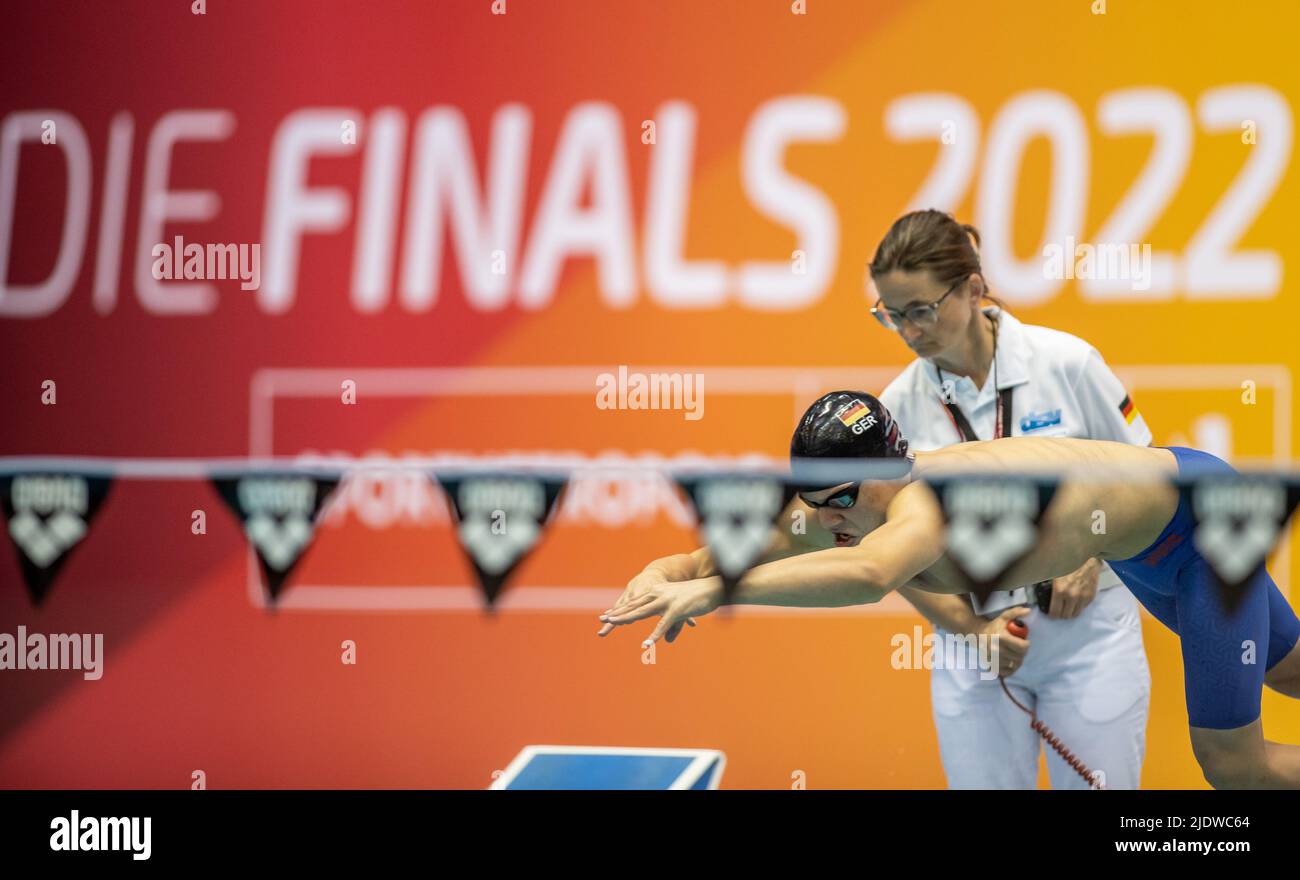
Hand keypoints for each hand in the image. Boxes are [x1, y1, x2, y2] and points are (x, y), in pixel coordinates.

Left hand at [598, 577, 722, 645]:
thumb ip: (673, 627)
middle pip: (634, 606)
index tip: (608, 614)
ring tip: (613, 624)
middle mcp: (659, 595)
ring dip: (627, 618)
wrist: (713, 589)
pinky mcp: (676, 611)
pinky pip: (663, 626)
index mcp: (658, 593)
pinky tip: (645, 644)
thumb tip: (667, 641)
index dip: (621, 609)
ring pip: (642, 612)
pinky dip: (653, 636)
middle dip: (618, 613)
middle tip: (603, 619)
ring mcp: (666, 602)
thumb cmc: (697, 599)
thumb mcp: (681, 613)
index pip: (636, 602)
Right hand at [980, 608, 1029, 676]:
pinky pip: (1008, 672)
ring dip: (1017, 659)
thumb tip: (1028, 610)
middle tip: (1019, 647)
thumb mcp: (1004, 617)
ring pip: (1015, 664)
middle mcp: (996, 650)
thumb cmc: (994, 626)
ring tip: (1014, 652)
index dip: (1026, 644)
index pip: (1022, 647)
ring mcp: (994, 659)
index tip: (1024, 641)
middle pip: (1020, 657)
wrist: (979, 635)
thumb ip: (1016, 612)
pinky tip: (1009, 660)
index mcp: (1000, 637)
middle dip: (1022, 652)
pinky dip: (1011, 668)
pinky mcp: (992, 666)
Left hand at [1048, 559, 1100, 619]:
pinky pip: (1084, 607)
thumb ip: (1045, 584)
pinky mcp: (1091, 595)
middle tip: (1058, 611)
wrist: (1087, 555)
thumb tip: (1037, 590)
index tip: (1049, 613)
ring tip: (1066, 607)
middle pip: (1066, 616)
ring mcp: (1083, 597)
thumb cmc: (1068, 561)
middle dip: (1060, 615)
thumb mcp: (1052, 571)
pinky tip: (1075, 601)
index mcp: (1060, 590)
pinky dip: (1079, 606)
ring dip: (1070, 612)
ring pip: (1076, 614)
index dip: (1051, 615)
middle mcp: (1072, 596)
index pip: (1055, 612)